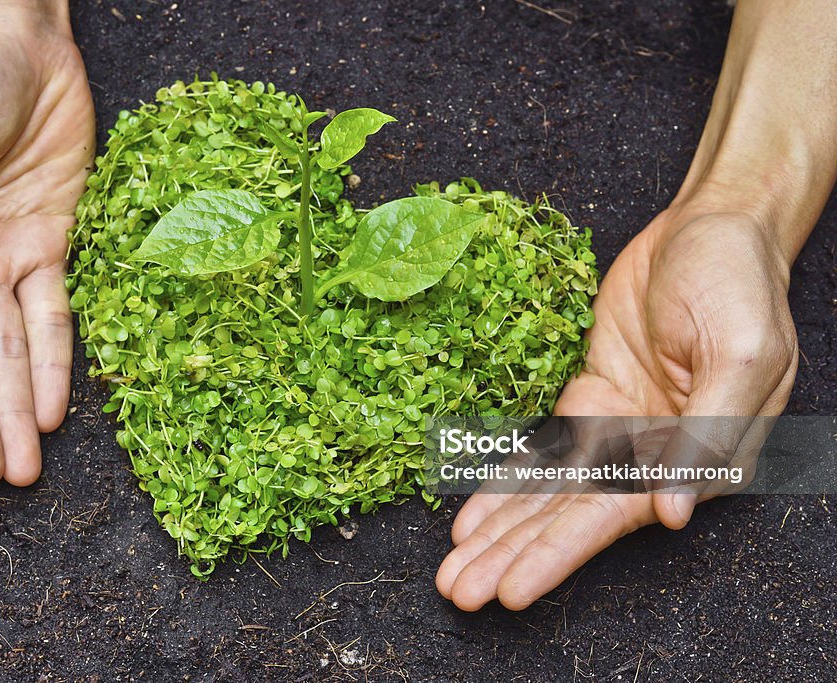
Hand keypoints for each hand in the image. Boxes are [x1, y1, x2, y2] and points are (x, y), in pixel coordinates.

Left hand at [436, 206, 797, 609]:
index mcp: (698, 456)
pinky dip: (504, 482)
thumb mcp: (741, 353)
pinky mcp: (590, 401)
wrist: (710, 226)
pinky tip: (470, 515)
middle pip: (570, 517)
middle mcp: (652, 455)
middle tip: (460, 592)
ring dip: (500, 532)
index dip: (560, 553)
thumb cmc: (738, 282)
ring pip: (548, 494)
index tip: (513, 588)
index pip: (616, 518)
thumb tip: (674, 511)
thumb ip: (711, 432)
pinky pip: (541, 451)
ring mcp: (617, 430)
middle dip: (513, 556)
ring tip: (454, 571)